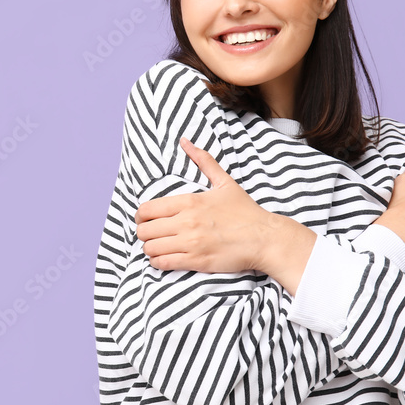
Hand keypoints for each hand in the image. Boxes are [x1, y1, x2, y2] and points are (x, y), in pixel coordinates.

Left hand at [134, 136, 274, 273]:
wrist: (264, 238)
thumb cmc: (245, 211)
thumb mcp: (224, 182)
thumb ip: (203, 161)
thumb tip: (185, 141)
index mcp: (189, 201)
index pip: (147, 209)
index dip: (140, 216)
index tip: (145, 220)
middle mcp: (186, 222)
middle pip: (145, 230)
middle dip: (143, 233)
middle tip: (152, 235)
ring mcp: (191, 243)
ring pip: (150, 248)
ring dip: (149, 249)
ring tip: (157, 247)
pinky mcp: (197, 261)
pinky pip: (163, 263)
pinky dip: (157, 262)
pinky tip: (163, 259)